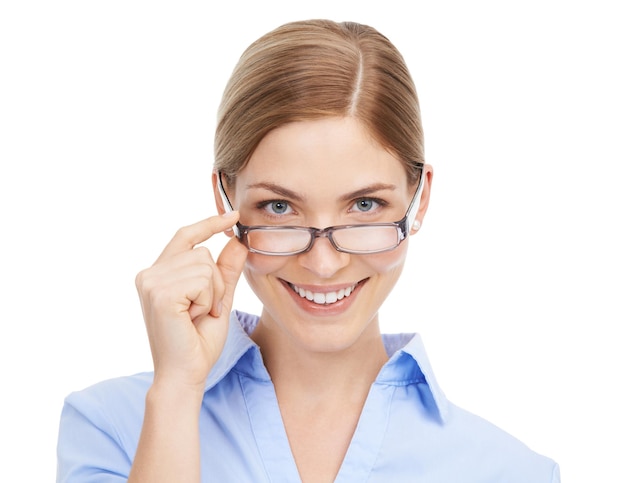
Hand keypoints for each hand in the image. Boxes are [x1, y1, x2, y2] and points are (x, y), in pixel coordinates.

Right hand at [135, 212, 247, 390]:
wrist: (185, 374)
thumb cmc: (197, 342)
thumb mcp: (217, 299)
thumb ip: (225, 271)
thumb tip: (238, 241)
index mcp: (158, 273)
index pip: (185, 236)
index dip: (209, 224)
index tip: (232, 216)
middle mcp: (149, 274)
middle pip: (202, 252)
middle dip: (215, 282)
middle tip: (204, 310)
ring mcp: (151, 282)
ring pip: (205, 265)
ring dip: (212, 294)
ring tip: (197, 315)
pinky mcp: (159, 293)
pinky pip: (203, 280)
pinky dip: (208, 300)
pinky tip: (194, 318)